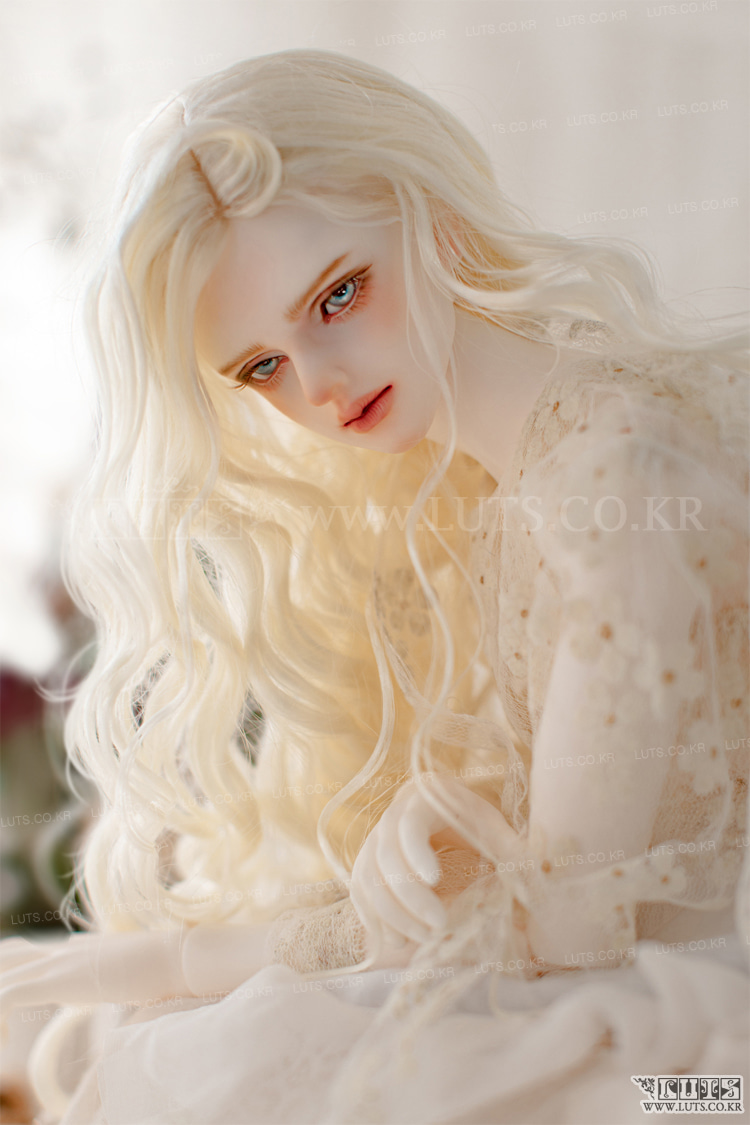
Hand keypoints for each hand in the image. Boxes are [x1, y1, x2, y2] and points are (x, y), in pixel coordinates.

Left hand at [0, 930, 187, 1021]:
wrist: (174, 957)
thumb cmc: (162, 968)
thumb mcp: (127, 972)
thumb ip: (108, 973)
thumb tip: (112, 979)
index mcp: (74, 951)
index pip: (22, 953)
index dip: (6, 969)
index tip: (3, 1009)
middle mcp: (60, 952)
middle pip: (6, 956)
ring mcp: (57, 962)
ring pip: (0, 976)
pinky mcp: (56, 979)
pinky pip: (6, 996)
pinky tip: (2, 1042)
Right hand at [349, 776, 517, 949]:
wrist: (455, 823)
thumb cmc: (481, 827)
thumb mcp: (499, 832)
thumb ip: (515, 853)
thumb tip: (538, 884)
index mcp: (424, 797)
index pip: (408, 823)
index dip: (415, 852)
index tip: (434, 881)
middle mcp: (392, 814)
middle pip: (385, 855)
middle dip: (408, 896)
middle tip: (438, 927)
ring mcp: (376, 840)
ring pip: (368, 877)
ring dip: (392, 913)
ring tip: (422, 939)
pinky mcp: (368, 864)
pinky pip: (360, 892)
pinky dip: (375, 918)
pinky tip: (398, 940)